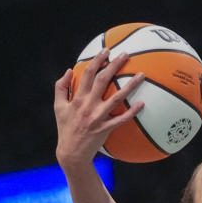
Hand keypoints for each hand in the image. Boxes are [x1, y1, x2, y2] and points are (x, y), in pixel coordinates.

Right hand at [54, 48, 143, 166]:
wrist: (71, 152)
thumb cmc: (65, 127)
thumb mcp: (58, 106)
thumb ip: (61, 87)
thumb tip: (68, 70)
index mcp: (77, 97)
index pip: (87, 74)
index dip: (97, 60)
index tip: (106, 51)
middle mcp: (88, 105)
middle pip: (102, 80)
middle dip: (114, 65)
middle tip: (126, 54)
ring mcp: (98, 117)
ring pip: (116, 97)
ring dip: (130, 85)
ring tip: (142, 74)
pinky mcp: (106, 128)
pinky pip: (122, 119)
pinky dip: (132, 112)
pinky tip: (142, 103)